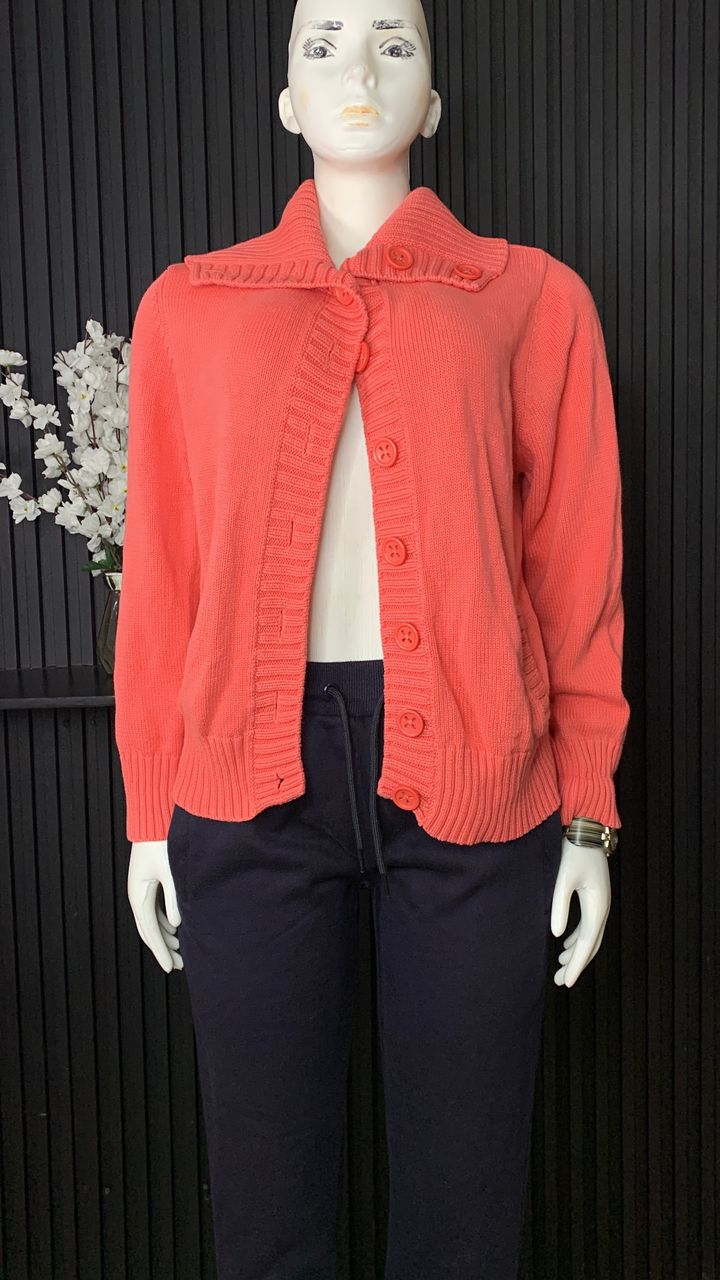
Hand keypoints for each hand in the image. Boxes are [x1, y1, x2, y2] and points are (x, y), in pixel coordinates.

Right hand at [127, 840, 183, 972]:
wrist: (153, 818)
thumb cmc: (161, 842)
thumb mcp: (170, 871)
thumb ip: (174, 898)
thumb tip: (177, 923)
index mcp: (139, 895)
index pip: (150, 931)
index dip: (160, 951)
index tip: (170, 967)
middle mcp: (137, 895)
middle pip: (149, 930)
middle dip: (163, 949)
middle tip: (177, 966)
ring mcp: (141, 889)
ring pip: (152, 921)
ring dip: (165, 937)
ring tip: (180, 951)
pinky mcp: (149, 883)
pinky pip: (155, 910)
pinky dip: (165, 922)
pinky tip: (176, 929)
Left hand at [549, 837, 611, 986]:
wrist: (587, 829)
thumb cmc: (575, 851)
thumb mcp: (563, 878)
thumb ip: (560, 905)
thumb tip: (558, 935)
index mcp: (597, 906)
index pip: (587, 944)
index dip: (576, 965)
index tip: (565, 982)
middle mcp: (602, 908)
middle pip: (591, 945)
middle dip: (577, 964)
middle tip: (560, 981)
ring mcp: (600, 903)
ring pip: (591, 936)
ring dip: (577, 952)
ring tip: (561, 966)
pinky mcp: (593, 896)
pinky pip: (588, 926)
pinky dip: (578, 939)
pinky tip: (566, 944)